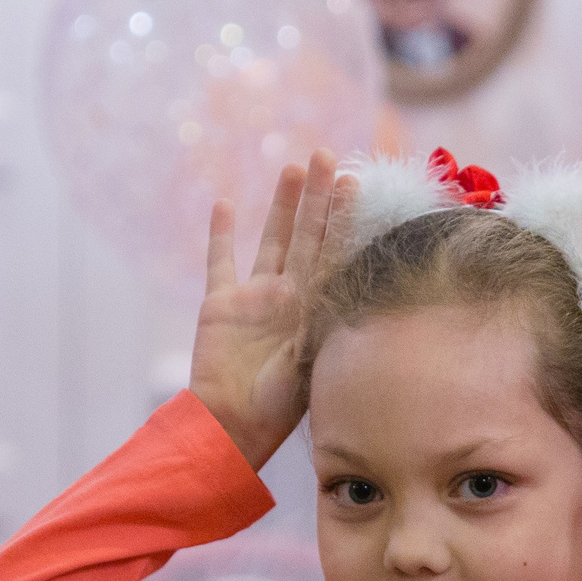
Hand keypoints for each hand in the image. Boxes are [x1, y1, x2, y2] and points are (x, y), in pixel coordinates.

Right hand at [190, 150, 357, 468]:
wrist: (232, 425)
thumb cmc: (279, 404)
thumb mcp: (315, 359)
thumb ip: (328, 321)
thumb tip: (361, 289)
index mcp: (317, 309)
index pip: (334, 252)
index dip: (344, 218)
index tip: (357, 182)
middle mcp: (290, 298)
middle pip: (307, 236)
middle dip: (317, 197)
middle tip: (327, 155)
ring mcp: (255, 298)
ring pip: (271, 239)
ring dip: (281, 205)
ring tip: (293, 168)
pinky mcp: (221, 305)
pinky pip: (220, 262)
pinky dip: (221, 235)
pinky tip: (225, 203)